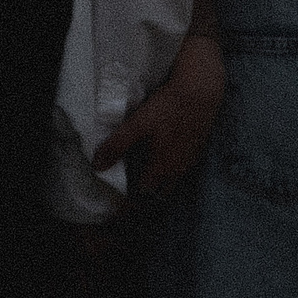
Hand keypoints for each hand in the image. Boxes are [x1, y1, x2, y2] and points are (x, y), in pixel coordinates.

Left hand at [92, 25, 225, 200]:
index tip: (119, 205)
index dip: (130, 200)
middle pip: (159, 192)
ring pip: (173, 181)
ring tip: (145, 176)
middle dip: (145, 196)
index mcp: (161, 167)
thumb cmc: (167, 107)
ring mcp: (190, 160)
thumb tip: (96, 167)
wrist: (200, 92)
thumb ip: (117, 145)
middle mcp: (177, 169)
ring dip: (159, 183)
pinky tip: (165, 158)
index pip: (143, 194)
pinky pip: (182, 169)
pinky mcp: (197, 149)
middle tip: (130, 192)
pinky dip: (171, 170)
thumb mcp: (137, 124)